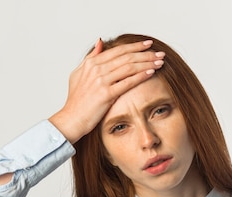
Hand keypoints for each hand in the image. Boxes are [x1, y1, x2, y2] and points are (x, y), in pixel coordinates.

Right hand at [49, 38, 164, 142]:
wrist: (72, 119)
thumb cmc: (76, 100)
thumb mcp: (79, 73)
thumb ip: (91, 57)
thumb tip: (101, 41)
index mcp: (91, 63)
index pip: (118, 50)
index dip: (135, 46)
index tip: (148, 45)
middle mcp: (96, 69)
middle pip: (126, 57)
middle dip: (146, 54)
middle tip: (159, 54)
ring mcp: (100, 81)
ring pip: (129, 67)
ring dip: (147, 63)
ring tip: (160, 62)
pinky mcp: (106, 94)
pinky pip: (127, 82)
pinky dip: (141, 76)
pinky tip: (151, 72)